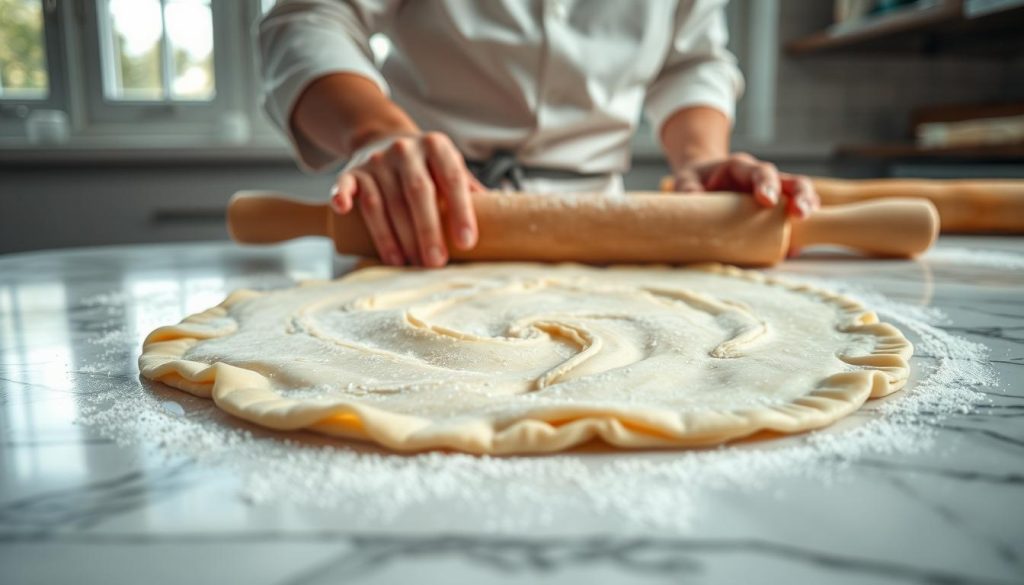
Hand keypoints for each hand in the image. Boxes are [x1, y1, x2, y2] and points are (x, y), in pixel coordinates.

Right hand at [330, 132, 481, 266]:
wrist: (385, 138)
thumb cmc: (427, 166)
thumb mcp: (451, 168)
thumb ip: (472, 192)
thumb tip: (507, 223)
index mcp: (437, 147)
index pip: (452, 179)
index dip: (460, 211)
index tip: (467, 242)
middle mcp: (406, 150)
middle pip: (417, 193)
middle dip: (426, 230)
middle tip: (435, 263)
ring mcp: (377, 160)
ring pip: (383, 200)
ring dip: (392, 235)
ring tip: (405, 263)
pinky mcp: (352, 171)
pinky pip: (345, 184)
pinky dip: (341, 196)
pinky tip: (342, 211)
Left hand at [667, 153, 819, 218]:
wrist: (701, 182)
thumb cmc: (695, 181)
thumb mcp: (685, 181)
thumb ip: (687, 191)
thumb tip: (690, 207)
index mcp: (741, 167)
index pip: (759, 171)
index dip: (766, 184)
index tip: (766, 200)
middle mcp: (762, 179)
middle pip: (790, 181)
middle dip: (798, 196)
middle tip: (799, 214)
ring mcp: (772, 195)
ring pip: (798, 197)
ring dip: (807, 209)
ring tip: (807, 227)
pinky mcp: (772, 214)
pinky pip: (789, 220)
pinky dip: (797, 232)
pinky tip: (796, 247)